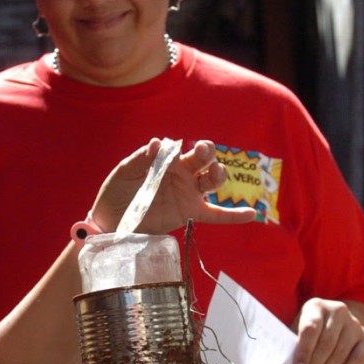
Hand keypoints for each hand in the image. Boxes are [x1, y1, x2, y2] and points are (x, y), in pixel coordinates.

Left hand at [88, 138, 255, 233]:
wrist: (111, 220)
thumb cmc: (118, 191)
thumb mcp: (124, 172)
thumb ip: (140, 159)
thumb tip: (155, 143)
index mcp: (167, 160)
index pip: (181, 148)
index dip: (177, 148)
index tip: (167, 151)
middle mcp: (182, 174)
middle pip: (203, 160)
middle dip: (206, 153)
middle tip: (202, 152)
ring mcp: (188, 193)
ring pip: (211, 181)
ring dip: (217, 174)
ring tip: (214, 173)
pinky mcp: (190, 213)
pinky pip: (216, 214)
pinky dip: (234, 215)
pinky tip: (252, 214)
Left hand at [292, 298, 363, 363]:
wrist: (339, 322)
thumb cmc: (310, 330)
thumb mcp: (299, 329)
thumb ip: (294, 344)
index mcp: (316, 306)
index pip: (310, 330)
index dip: (304, 353)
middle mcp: (338, 311)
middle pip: (326, 345)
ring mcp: (354, 324)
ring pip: (340, 354)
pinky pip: (357, 360)